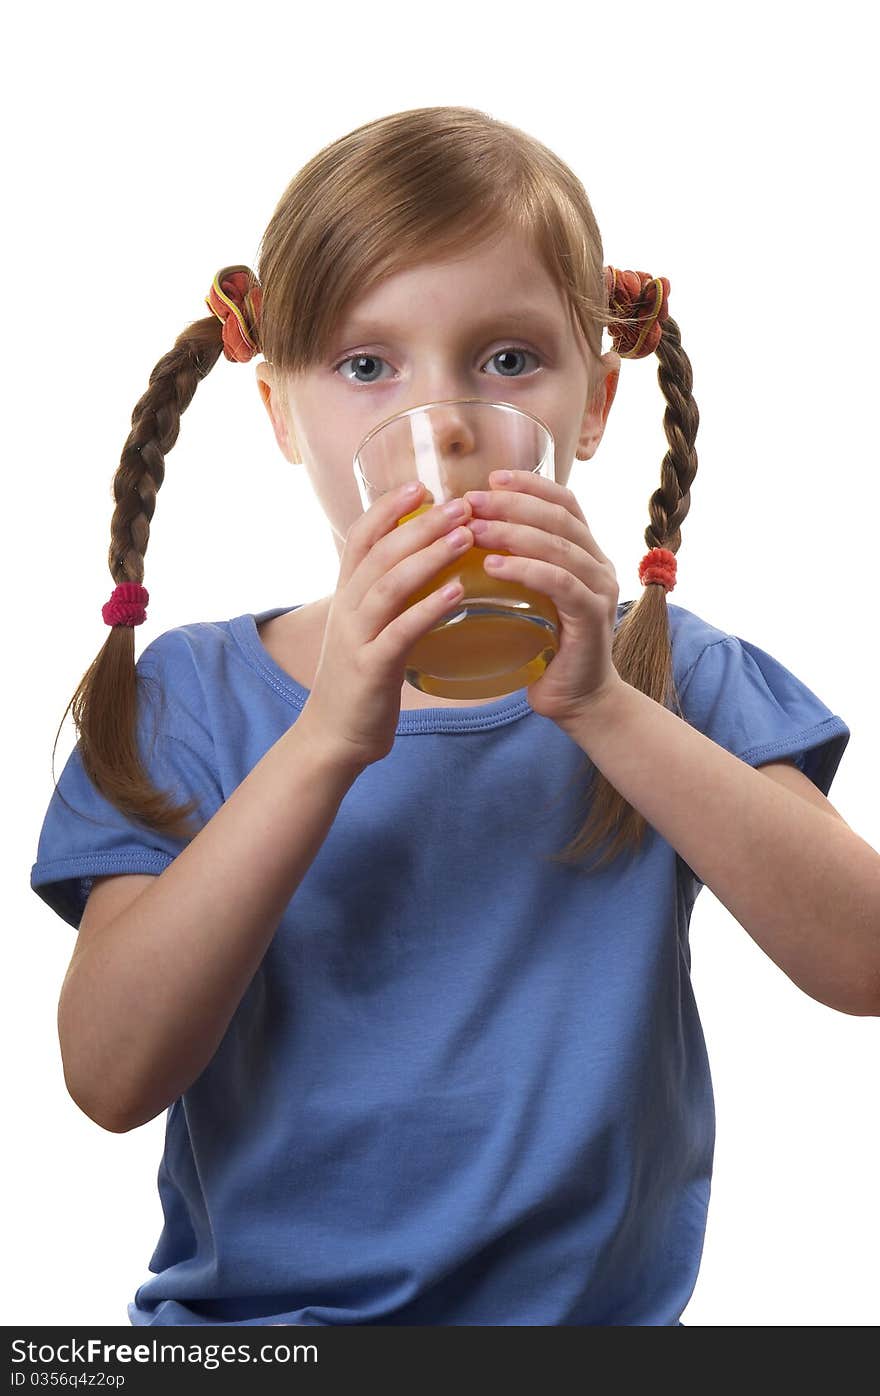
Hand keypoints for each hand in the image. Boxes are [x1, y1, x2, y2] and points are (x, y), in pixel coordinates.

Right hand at [302, 480, 475, 770]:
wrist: (333, 736)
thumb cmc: (363, 680)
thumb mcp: (370, 628)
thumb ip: (390, 596)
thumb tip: (427, 565)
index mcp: (347, 594)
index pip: (361, 536)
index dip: (389, 507)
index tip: (423, 485)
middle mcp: (347, 608)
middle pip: (379, 552)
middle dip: (420, 523)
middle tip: (461, 503)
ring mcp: (356, 638)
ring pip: (388, 585)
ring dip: (428, 556)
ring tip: (465, 535)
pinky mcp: (370, 669)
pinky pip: (400, 632)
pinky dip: (429, 609)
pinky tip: (458, 593)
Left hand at [463, 470, 623, 726]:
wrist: (577, 699)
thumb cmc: (544, 648)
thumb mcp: (529, 598)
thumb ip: (515, 565)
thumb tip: (464, 535)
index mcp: (586, 553)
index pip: (564, 503)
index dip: (530, 485)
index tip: (491, 477)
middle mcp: (599, 564)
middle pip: (559, 517)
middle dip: (511, 504)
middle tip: (469, 501)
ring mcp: (600, 589)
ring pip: (558, 546)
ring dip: (512, 532)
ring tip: (472, 529)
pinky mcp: (592, 617)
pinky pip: (560, 583)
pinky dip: (526, 569)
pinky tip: (493, 565)